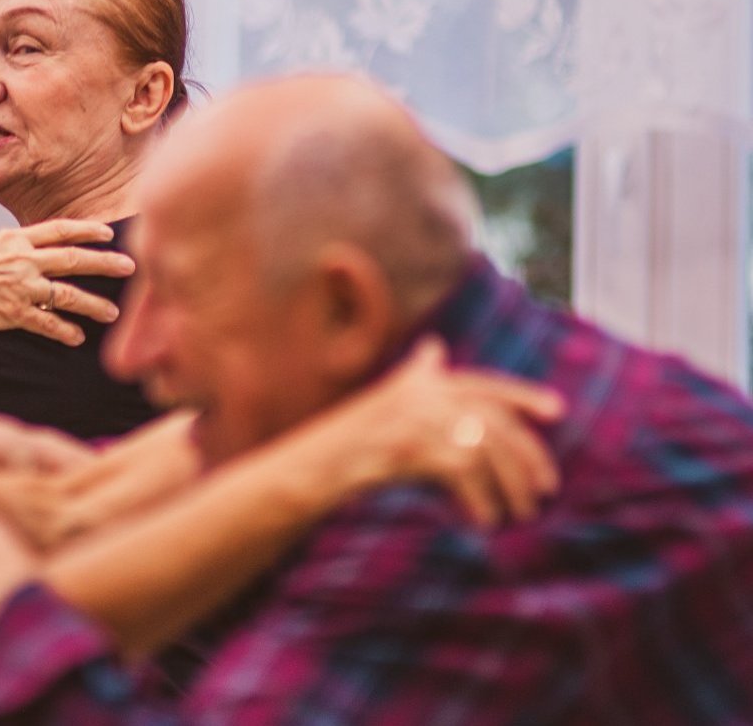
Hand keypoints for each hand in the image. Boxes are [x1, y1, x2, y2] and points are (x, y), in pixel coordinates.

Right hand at [0, 219, 132, 346]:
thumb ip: (18, 246)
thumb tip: (39, 248)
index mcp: (17, 239)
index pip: (61, 230)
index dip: (88, 230)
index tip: (109, 233)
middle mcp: (23, 259)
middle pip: (74, 259)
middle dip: (106, 263)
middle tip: (131, 266)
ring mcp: (20, 286)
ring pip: (68, 294)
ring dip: (94, 304)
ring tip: (112, 312)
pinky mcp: (12, 312)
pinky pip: (46, 323)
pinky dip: (65, 331)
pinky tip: (77, 338)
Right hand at [342, 338, 564, 528]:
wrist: (310, 468)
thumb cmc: (346, 442)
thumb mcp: (383, 402)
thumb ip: (414, 377)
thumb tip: (433, 348)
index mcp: (420, 383)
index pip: (483, 384)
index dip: (522, 395)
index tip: (558, 410)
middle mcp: (421, 395)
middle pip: (494, 420)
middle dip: (528, 454)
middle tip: (546, 487)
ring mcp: (415, 419)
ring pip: (486, 448)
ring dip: (510, 485)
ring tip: (521, 512)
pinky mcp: (411, 448)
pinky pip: (465, 473)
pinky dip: (481, 500)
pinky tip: (485, 519)